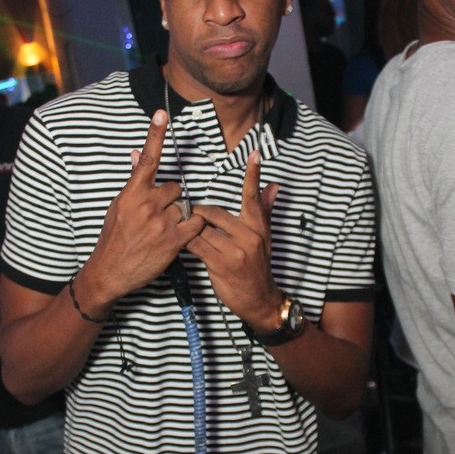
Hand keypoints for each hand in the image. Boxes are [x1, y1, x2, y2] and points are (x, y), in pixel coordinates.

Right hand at [84, 110, 204, 304]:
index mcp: (131, 194)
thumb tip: (135, 154)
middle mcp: (147, 205)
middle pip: (175, 187)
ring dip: (180, 215)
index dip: (155, 135)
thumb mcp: (118, 206)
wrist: (111, 271)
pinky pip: (196, 223)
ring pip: (185, 206)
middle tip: (158, 216)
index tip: (161, 113)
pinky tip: (180, 234)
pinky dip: (193, 226)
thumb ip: (133, 182)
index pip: (146, 159)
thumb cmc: (113, 237)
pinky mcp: (175, 240)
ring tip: (163, 230)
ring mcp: (162, 222)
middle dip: (171, 199)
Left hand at [187, 150, 281, 330]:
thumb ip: (264, 210)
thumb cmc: (257, 266)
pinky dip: (187, 243)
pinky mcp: (221, 264)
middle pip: (215, 213)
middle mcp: (249, 236)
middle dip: (198, 213)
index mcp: (258, 227)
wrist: (259, 299)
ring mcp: (235, 250)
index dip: (253, 175)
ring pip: (202, 229)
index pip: (253, 196)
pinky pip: (197, 246)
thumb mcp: (264, 238)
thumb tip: (273, 186)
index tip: (254, 154)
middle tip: (186, 213)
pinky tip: (182, 243)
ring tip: (182, 231)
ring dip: (190, 230)